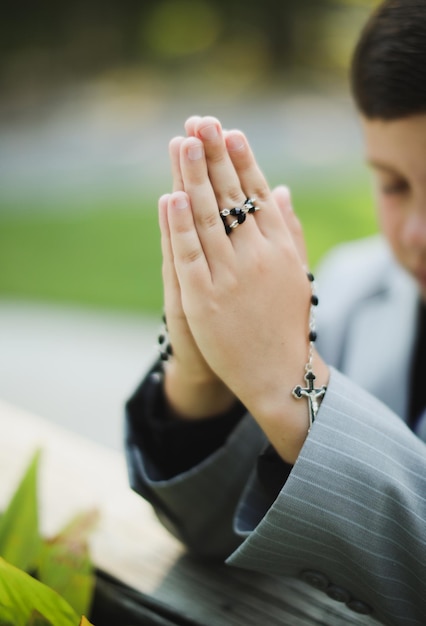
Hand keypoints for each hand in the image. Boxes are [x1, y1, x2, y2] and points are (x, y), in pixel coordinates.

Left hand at [164, 116, 328, 461]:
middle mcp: (256, 257)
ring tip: (182, 143)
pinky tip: (169, 199)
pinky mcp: (203, 301)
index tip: (229, 131)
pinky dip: (178, 228)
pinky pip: (189, 258)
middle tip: (200, 123)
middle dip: (213, 157)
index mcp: (279, 248)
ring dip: (192, 179)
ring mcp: (228, 278)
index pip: (257, 194)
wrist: (276, 372)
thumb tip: (281, 188)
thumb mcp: (296, 271)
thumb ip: (289, 229)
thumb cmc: (286, 320)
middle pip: (231, 198)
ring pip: (207, 220)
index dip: (242, 160)